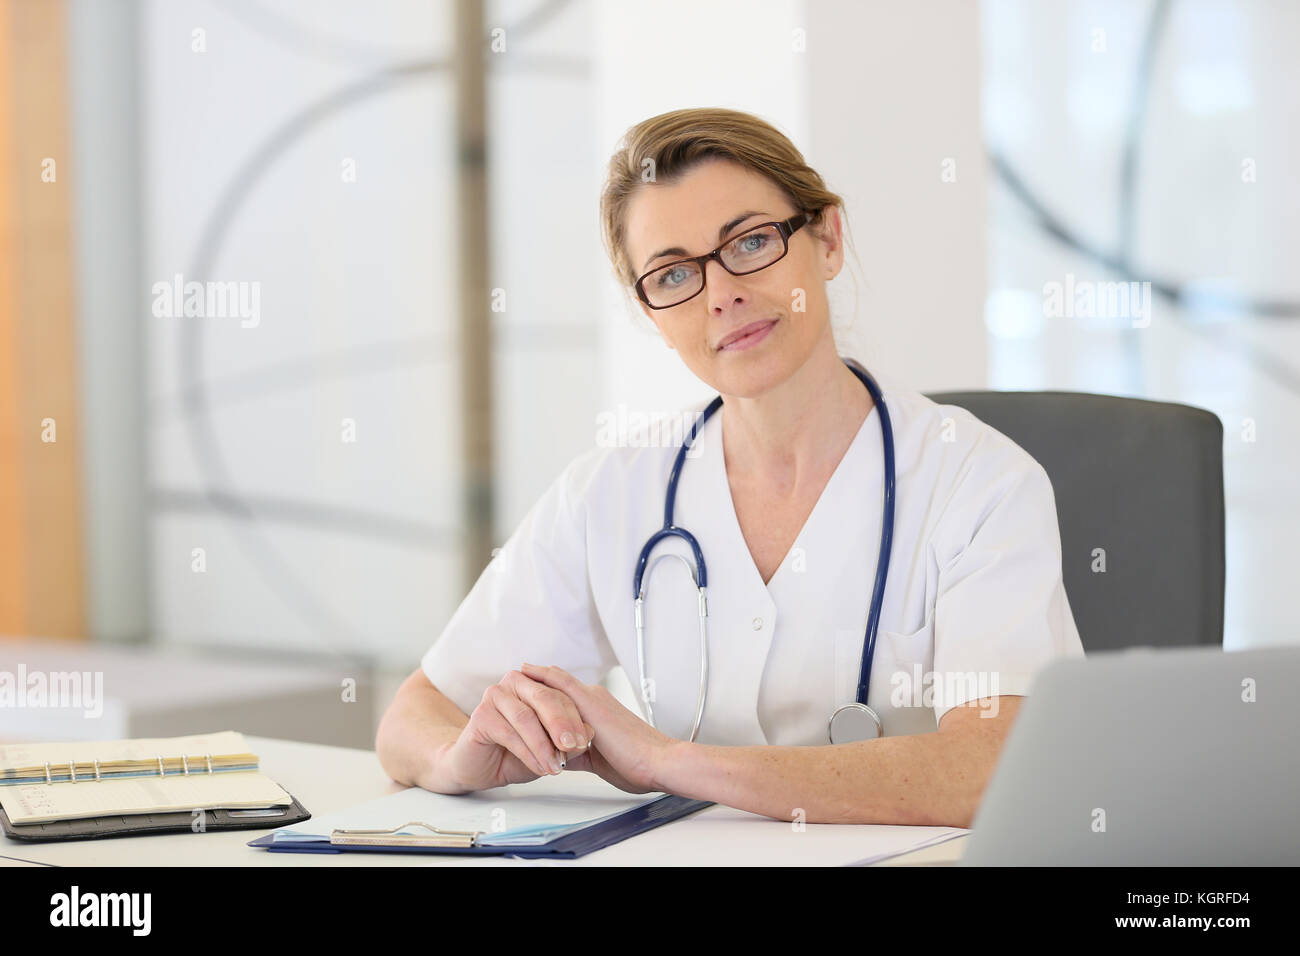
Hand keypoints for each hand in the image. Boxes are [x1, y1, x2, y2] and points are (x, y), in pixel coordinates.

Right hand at [440, 670, 594, 791]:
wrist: (479, 769)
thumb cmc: (514, 754)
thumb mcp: (550, 748)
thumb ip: (568, 739)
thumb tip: (590, 731)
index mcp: (535, 683)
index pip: (561, 694)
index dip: (576, 717)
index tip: (587, 740)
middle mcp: (515, 682)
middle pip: (545, 698)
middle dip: (562, 724)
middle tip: (574, 746)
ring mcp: (495, 695)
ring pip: (527, 717)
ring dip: (544, 745)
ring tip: (555, 766)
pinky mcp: (480, 714)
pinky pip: (509, 732)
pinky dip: (527, 752)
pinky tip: (538, 766)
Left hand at [519, 662, 678, 793]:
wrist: (658, 762)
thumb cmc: (638, 764)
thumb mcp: (600, 758)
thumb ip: (578, 753)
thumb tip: (560, 757)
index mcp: (599, 712)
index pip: (565, 701)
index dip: (547, 696)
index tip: (530, 694)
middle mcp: (595, 699)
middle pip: (557, 688)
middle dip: (536, 685)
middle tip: (514, 679)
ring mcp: (592, 698)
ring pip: (555, 683)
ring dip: (535, 680)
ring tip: (514, 674)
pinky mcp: (590, 702)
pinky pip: (560, 683)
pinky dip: (542, 677)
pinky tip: (526, 672)